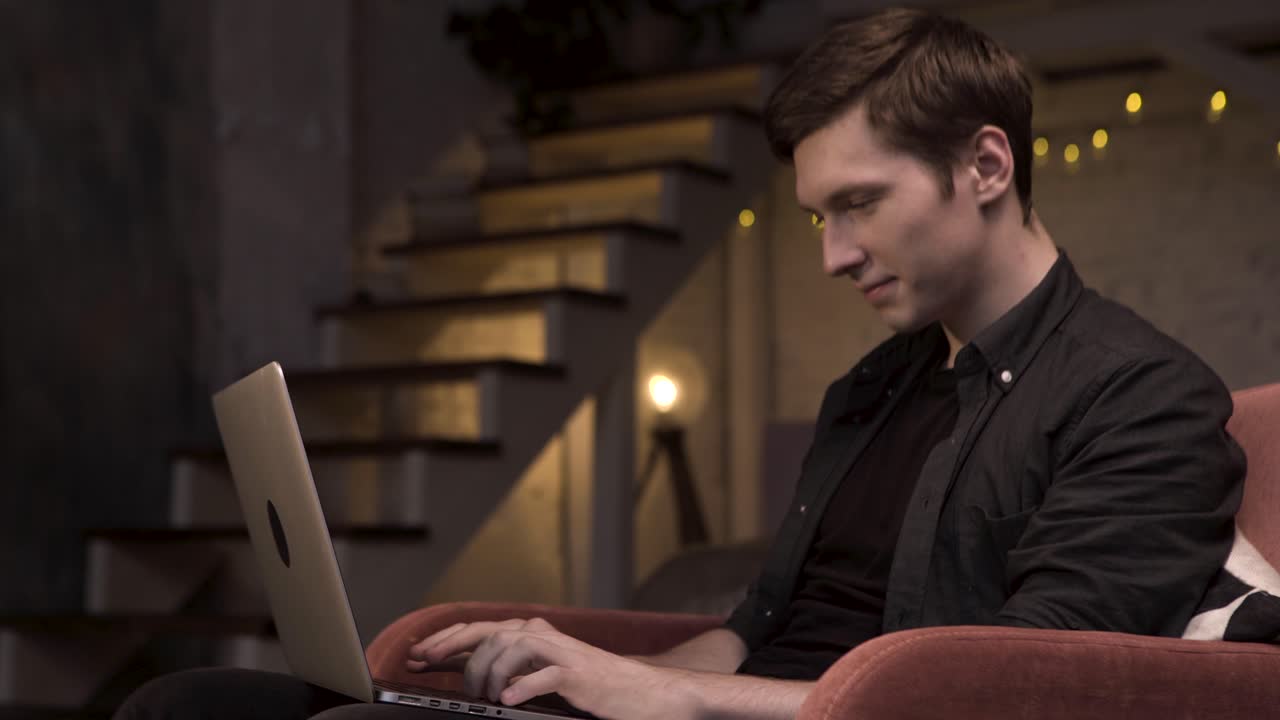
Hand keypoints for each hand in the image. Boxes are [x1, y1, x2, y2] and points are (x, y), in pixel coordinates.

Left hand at [405, 617, 693, 719]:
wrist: (641, 691)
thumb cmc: (592, 684)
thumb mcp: (543, 671)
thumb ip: (511, 666)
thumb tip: (468, 669)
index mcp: (534, 633)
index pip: (481, 628)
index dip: (445, 639)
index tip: (417, 654)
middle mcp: (544, 635)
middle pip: (489, 632)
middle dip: (451, 648)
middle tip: (426, 664)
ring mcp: (562, 652)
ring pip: (510, 648)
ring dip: (488, 673)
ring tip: (482, 695)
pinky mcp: (578, 673)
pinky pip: (544, 675)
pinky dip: (521, 686)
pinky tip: (508, 699)